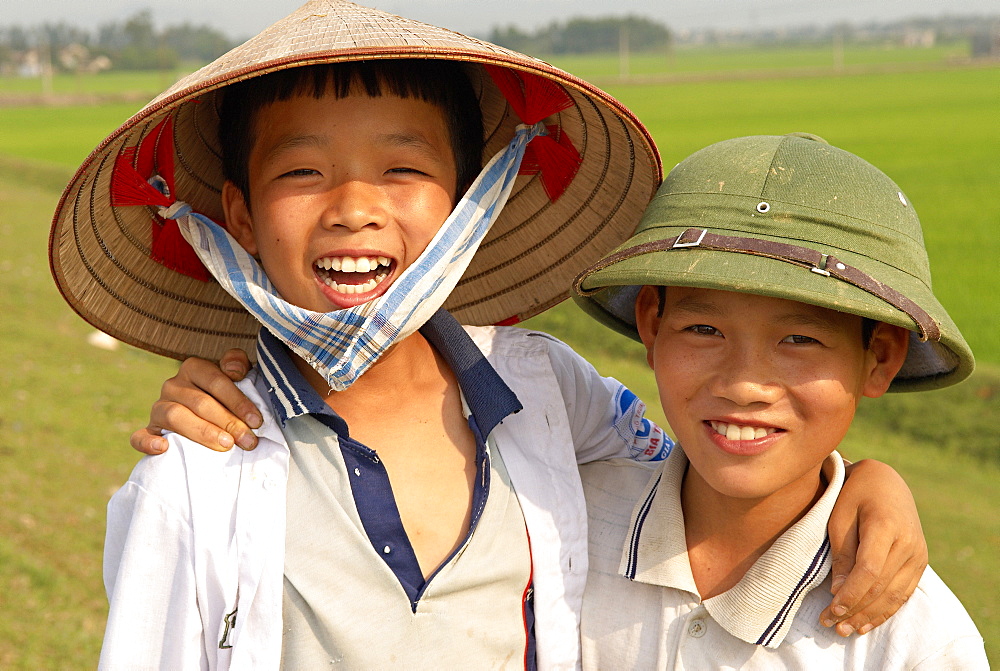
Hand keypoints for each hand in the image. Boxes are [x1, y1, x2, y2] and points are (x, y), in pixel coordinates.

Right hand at [129, 349, 262, 453]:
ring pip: (175, 416)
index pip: (216, 381)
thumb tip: (234, 370)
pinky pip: (140, 436)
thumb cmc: (226, 395)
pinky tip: (164, 448)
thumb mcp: (237, 375)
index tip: (257, 421)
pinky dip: (148, 443)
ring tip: (226, 445)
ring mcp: (158, 408)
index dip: (238, 401)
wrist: (206, 415)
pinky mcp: (150, 430)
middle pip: (200, 402)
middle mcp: (173, 385)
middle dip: (228, 422)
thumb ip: (237, 364)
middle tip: (248, 440)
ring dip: (203, 432)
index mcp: (194, 368)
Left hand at [821, 459, 926, 635]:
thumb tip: (838, 592)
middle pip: (881, 586)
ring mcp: (918, 554)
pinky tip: (866, 623)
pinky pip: (903, 592)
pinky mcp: (920, 562)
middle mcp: (908, 542)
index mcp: (885, 525)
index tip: (831, 609)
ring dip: (869, 616)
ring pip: (894, 594)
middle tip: (830, 625)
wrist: (886, 481)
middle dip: (855, 609)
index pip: (869, 569)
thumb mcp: (839, 516)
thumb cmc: (855, 495)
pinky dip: (885, 610)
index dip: (851, 593)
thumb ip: (841, 553)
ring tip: (845, 630)